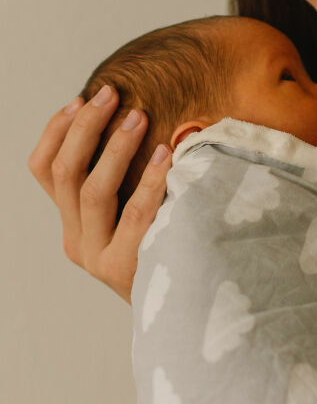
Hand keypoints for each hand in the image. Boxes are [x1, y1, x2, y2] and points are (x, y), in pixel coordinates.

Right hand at [28, 86, 171, 303]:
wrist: (185, 309)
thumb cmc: (167, 245)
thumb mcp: (134, 213)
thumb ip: (124, 180)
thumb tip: (131, 116)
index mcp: (71, 223)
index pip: (43, 171)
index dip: (56, 131)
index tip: (80, 99)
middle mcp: (77, 240)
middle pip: (65, 174)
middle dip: (85, 127)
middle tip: (111, 95)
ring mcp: (98, 257)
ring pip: (92, 191)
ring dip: (115, 147)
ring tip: (138, 116)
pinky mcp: (127, 268)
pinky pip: (136, 214)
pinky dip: (149, 179)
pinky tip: (166, 154)